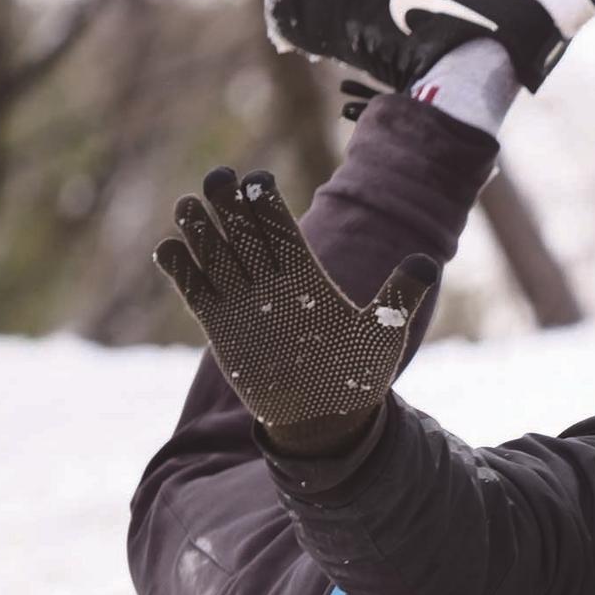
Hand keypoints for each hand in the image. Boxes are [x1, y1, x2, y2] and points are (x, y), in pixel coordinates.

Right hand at [153, 166, 436, 430]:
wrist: (326, 417)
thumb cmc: (356, 373)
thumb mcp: (382, 333)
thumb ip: (398, 296)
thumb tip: (427, 263)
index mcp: (307, 275)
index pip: (282, 229)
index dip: (267, 204)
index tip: (257, 178)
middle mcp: (271, 282)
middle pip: (244, 233)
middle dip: (229, 204)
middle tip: (217, 177)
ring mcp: (243, 302)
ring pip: (216, 255)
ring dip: (200, 230)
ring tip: (188, 206)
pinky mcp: (220, 327)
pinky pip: (196, 292)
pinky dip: (181, 272)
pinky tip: (167, 249)